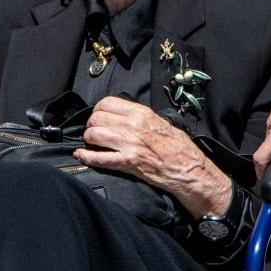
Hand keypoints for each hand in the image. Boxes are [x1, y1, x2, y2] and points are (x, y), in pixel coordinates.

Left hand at [75, 96, 231, 218]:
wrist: (188, 168)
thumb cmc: (177, 146)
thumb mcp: (160, 122)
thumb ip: (140, 117)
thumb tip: (123, 116)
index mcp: (141, 113)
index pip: (106, 103)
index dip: (98, 111)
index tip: (99, 118)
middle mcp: (133, 125)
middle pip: (96, 119)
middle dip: (91, 126)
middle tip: (94, 132)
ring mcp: (129, 144)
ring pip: (94, 136)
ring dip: (88, 140)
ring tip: (92, 144)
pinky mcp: (128, 162)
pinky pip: (99, 158)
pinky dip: (87, 157)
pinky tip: (81, 156)